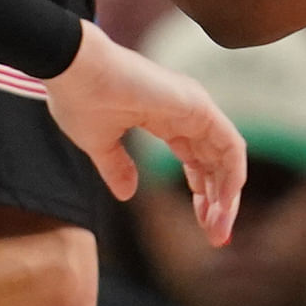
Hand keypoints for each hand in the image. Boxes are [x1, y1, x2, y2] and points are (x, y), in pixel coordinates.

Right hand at [42, 20, 244, 244]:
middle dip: (218, 201)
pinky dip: (232, 177)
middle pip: (215, 163)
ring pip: (228, 157)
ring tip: (218, 230)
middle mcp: (186, 112)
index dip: (202, 193)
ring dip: (227, 196)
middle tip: (216, 236)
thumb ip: (117, 167)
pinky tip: (223, 205)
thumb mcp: (99, 144)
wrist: (74, 69)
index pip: (196, 160)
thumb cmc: (79, 98)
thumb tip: (127, 194)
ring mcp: (195, 107)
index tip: (201, 225)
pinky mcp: (198, 106)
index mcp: (163, 117)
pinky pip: (230, 146)